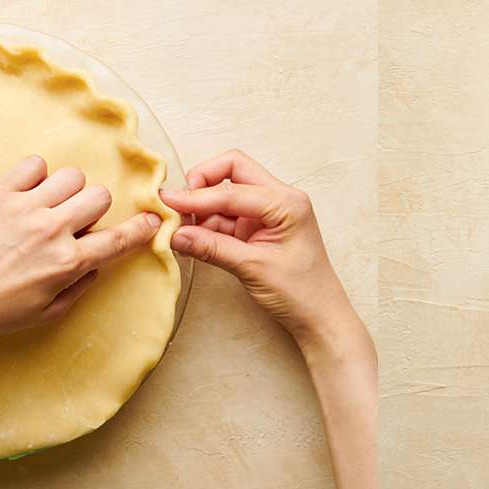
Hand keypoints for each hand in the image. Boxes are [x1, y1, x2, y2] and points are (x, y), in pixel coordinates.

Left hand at [0, 154, 163, 349]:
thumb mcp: (47, 312)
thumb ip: (79, 285)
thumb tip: (95, 263)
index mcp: (68, 262)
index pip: (119, 238)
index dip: (141, 228)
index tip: (151, 220)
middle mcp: (52, 231)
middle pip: (99, 196)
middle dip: (92, 208)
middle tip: (72, 221)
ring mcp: (25, 209)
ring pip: (72, 176)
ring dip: (66, 190)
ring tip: (46, 204)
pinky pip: (34, 165)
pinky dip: (34, 176)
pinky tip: (24, 193)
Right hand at [160, 150, 361, 357]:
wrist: (319, 317)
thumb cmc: (301, 293)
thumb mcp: (253, 268)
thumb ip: (212, 248)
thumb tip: (176, 234)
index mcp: (286, 203)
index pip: (232, 189)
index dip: (197, 196)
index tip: (168, 204)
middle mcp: (279, 199)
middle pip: (232, 171)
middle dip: (202, 183)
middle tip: (178, 207)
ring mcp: (268, 213)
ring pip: (227, 193)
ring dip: (202, 208)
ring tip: (180, 230)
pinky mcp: (258, 228)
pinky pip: (227, 216)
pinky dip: (208, 224)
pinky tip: (193, 238)